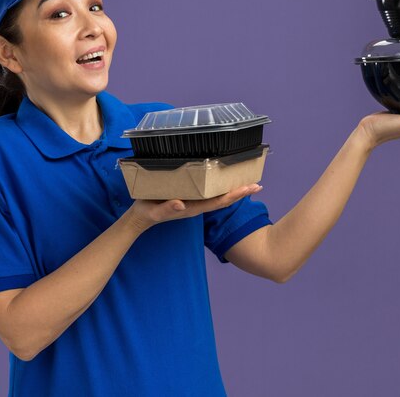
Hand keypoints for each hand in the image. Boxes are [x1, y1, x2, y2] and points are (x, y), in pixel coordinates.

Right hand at [125, 183, 262, 231]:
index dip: (235, 195)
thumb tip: (181, 203)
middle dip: (241, 192)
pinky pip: (210, 193)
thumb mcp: (155, 211)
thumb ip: (167, 207)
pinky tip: (226, 182)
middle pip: (224, 199)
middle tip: (258, 184)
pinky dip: (221, 187)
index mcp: (193, 207)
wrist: (141, 218)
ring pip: (219, 196)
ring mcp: (195, 202)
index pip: (219, 201)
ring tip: (247, 182)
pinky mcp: (190, 198)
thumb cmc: (148, 213)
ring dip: (234, 190)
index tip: (250, 188)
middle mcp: (198, 205)